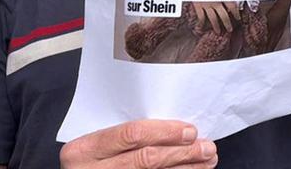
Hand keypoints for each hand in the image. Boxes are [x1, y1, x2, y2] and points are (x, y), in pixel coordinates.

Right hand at [59, 119, 216, 167]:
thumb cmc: (90, 159)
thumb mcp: (97, 144)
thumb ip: (124, 133)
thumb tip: (174, 127)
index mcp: (84, 150)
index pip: (131, 135)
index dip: (165, 132)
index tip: (190, 130)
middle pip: (146, 159)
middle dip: (182, 152)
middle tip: (207, 146)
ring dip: (186, 168)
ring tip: (207, 160)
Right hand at [193, 2, 238, 33]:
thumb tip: (231, 1)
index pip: (232, 6)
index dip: (236, 13)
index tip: (238, 19)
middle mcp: (216, 1)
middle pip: (224, 15)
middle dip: (227, 23)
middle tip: (230, 30)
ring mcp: (206, 4)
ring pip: (213, 18)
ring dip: (216, 26)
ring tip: (219, 32)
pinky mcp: (197, 5)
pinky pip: (200, 16)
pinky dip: (202, 23)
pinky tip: (203, 27)